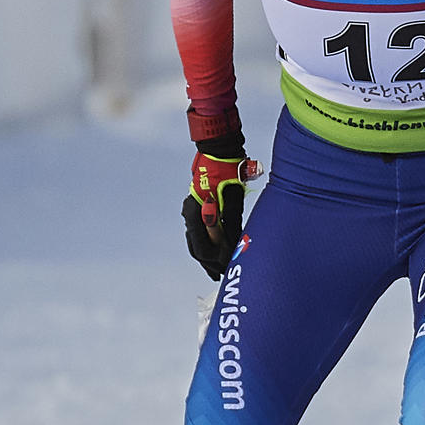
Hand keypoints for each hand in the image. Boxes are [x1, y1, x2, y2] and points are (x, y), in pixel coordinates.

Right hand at [182, 137, 258, 279]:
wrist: (220, 148)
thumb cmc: (229, 172)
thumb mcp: (233, 201)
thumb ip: (231, 225)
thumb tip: (234, 246)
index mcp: (195, 213)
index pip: (201, 248)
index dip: (214, 263)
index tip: (225, 271)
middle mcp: (190, 212)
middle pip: (196, 247)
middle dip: (209, 263)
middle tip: (220, 276)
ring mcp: (192, 208)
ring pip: (196, 239)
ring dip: (208, 253)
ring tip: (218, 266)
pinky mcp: (198, 205)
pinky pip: (199, 229)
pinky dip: (207, 241)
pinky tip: (217, 248)